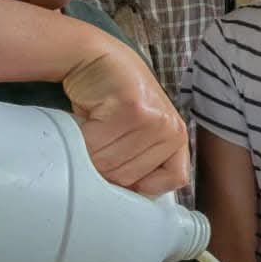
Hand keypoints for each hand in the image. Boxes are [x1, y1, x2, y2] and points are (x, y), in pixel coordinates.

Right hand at [62, 41, 189, 195]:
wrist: (96, 57)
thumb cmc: (112, 101)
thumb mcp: (135, 134)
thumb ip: (140, 162)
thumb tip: (129, 205)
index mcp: (179, 138)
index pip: (173, 181)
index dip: (140, 184)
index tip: (116, 173)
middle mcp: (174, 129)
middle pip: (130, 178)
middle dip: (103, 169)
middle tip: (94, 144)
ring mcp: (155, 119)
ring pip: (112, 166)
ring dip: (88, 156)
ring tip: (88, 133)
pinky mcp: (133, 109)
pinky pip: (98, 147)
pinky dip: (81, 142)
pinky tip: (83, 123)